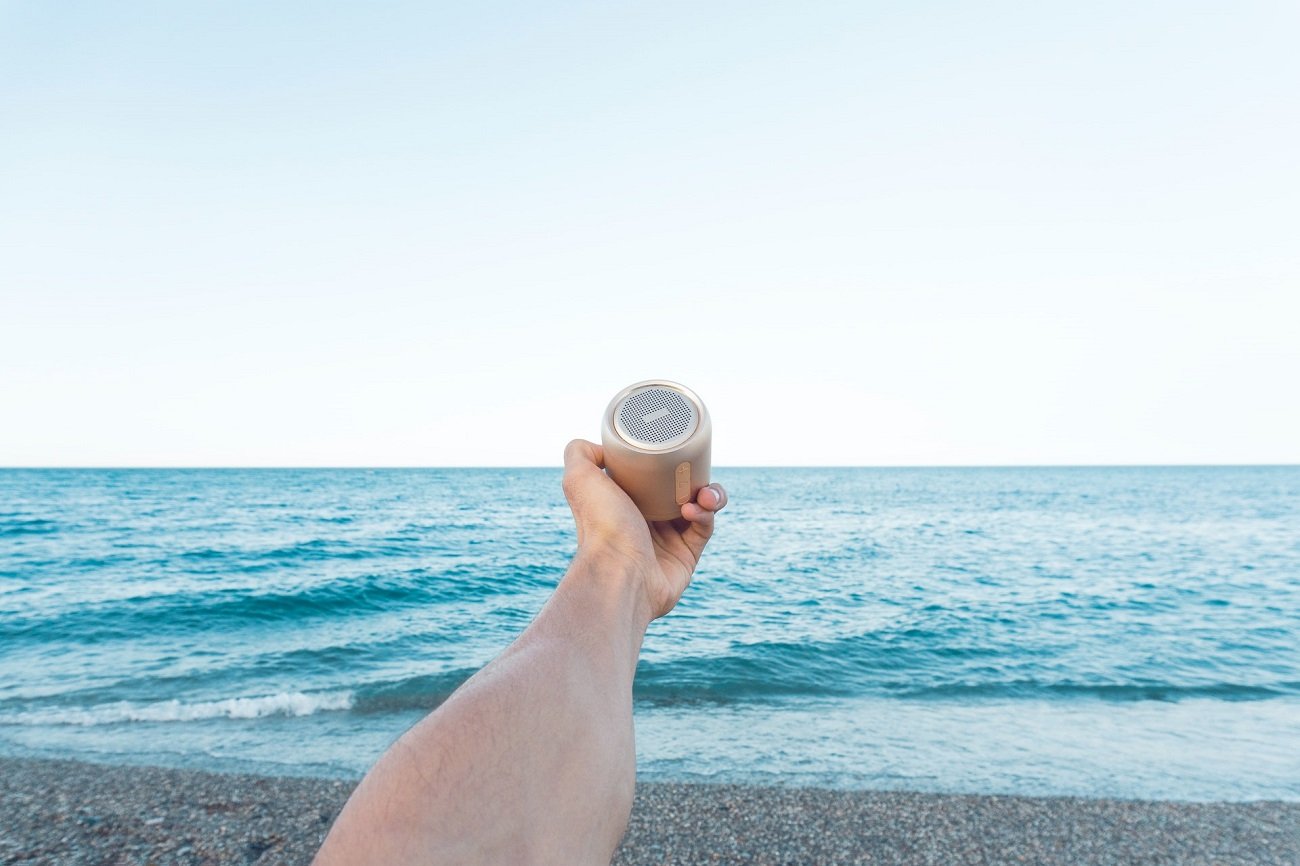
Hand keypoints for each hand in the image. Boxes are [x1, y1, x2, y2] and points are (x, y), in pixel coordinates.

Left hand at [562, 438, 727, 620]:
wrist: (619, 574)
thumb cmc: (600, 526)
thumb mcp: (579, 479)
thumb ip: (578, 452)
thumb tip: (601, 446)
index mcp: (623, 501)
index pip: (652, 475)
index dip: (667, 461)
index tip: (677, 449)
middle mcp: (644, 520)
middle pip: (679, 489)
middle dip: (695, 476)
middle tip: (698, 471)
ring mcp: (666, 539)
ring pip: (698, 507)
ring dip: (708, 495)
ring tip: (704, 495)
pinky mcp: (686, 556)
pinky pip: (704, 528)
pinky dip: (705, 515)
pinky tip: (694, 511)